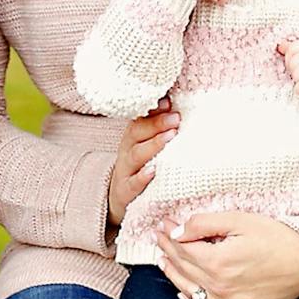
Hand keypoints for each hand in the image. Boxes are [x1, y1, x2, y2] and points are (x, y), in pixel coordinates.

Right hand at [111, 97, 175, 224]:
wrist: (120, 196)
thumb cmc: (142, 166)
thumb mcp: (146, 145)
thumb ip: (159, 128)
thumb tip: (177, 106)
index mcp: (133, 136)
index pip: (140, 118)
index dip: (154, 111)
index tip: (169, 103)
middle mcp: (127, 150)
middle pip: (137, 133)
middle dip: (157, 124)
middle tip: (176, 118)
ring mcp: (126, 170)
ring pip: (137, 155)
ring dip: (153, 145)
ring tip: (169, 137)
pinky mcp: (125, 190)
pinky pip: (132, 184)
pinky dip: (142, 177)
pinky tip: (153, 171)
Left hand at [155, 211, 298, 298]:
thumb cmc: (277, 236)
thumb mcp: (240, 220)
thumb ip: (204, 224)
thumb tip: (176, 231)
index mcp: (217, 263)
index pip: (181, 248)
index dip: (169, 234)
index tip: (162, 224)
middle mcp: (220, 288)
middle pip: (183, 268)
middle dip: (168, 250)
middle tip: (158, 236)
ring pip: (190, 291)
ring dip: (173, 275)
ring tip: (164, 260)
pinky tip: (184, 294)